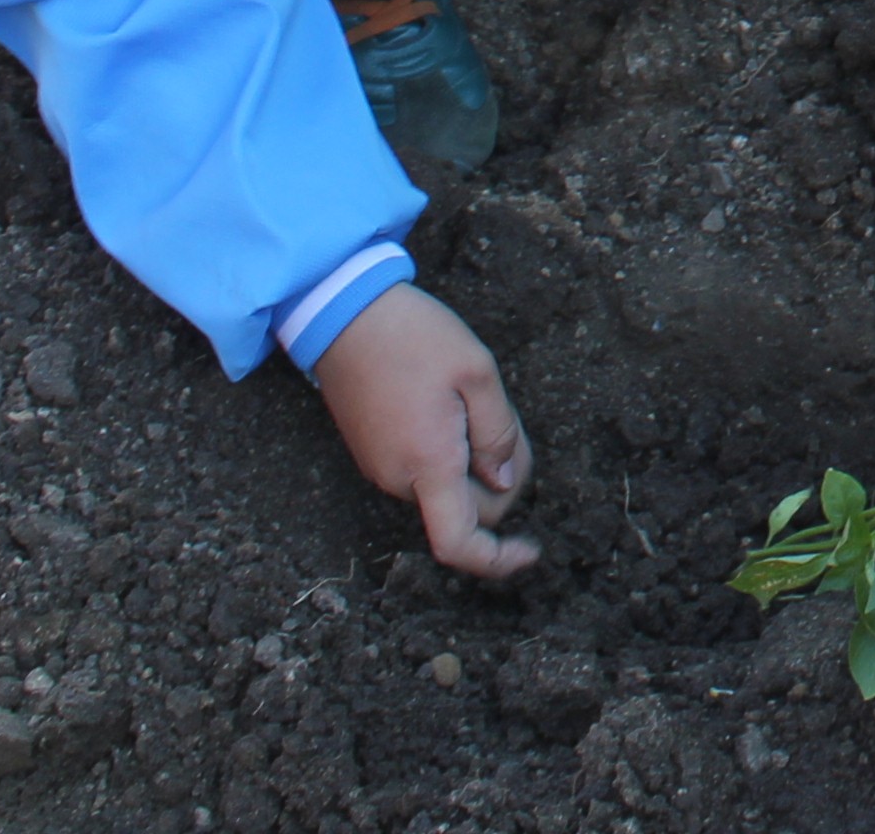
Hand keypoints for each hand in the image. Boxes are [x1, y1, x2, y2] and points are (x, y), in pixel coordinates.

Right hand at [311, 287, 537, 580]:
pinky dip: (451, 454)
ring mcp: (381, 468)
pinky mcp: (374, 453)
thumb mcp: (476, 371)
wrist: (343, 315)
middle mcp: (399, 478)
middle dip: (500, 482)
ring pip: (447, 488)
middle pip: (466, 510)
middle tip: (507, 423)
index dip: (497, 560)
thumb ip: (498, 433)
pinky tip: (451, 407)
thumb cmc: (412, 336)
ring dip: (474, 463)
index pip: (458, 543)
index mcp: (427, 463)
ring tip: (473, 403)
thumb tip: (505, 482)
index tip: (530, 551)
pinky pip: (424, 470)